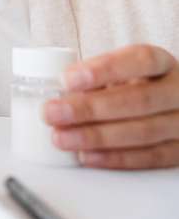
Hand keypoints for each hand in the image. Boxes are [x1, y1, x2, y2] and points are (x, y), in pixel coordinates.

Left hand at [43, 44, 178, 168]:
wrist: (168, 106)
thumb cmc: (134, 86)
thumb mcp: (120, 74)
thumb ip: (95, 80)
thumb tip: (57, 94)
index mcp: (163, 63)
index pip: (140, 60)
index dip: (104, 69)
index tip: (67, 79)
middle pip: (138, 100)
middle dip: (89, 108)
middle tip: (52, 112)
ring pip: (143, 132)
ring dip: (96, 137)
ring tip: (62, 137)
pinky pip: (151, 158)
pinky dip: (115, 158)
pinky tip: (87, 156)